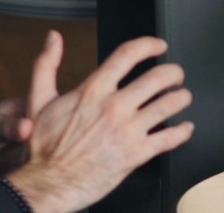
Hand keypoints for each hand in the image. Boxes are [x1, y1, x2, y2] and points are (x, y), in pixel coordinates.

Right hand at [3, 32, 194, 212]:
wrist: (48, 183)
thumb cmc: (44, 147)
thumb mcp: (39, 101)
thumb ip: (46, 65)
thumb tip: (53, 39)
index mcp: (93, 90)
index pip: (128, 54)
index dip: (150, 44)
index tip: (159, 46)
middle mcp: (114, 107)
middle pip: (159, 77)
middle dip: (174, 73)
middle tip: (176, 75)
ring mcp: (128, 130)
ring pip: (170, 104)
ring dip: (182, 98)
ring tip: (182, 97)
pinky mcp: (136, 154)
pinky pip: (170, 137)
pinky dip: (183, 131)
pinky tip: (185, 127)